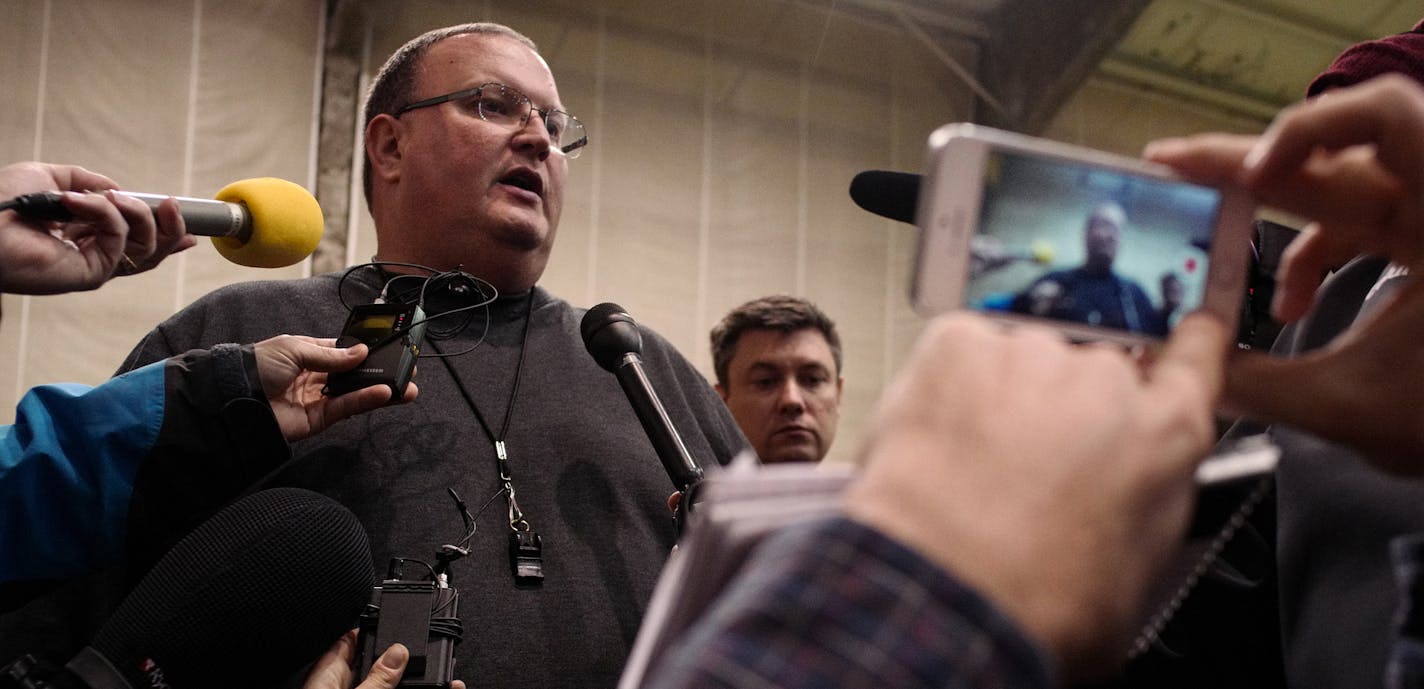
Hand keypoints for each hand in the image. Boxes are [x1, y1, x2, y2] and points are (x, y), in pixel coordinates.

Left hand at [0, 161, 194, 293]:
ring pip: (148, 248)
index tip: (180, 211)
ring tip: (112, 197)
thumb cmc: (3, 201)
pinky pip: (120, 241)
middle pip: (153, 248)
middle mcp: (93, 253)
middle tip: (171, 203)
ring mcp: (96, 266)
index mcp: (84, 233)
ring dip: (138, 215)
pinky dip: (105, 216)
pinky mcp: (93, 274)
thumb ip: (86, 181)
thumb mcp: (50, 177)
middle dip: (171, 225)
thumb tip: (118, 189)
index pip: (134, 236)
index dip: (164, 228)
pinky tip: (77, 203)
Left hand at [252, 335, 417, 441]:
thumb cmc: (257, 365)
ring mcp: (320, 398)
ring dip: (382, 390)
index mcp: (311, 354)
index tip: (390, 348)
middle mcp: (318, 376)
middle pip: (356, 374)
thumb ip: (331, 355)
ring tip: (407, 387)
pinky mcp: (319, 419)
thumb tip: (361, 353)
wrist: (233, 396)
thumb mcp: (294, 349)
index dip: (367, 350)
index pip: (346, 351)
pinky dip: (366, 401)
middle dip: (381, 372)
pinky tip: (384, 394)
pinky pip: (347, 409)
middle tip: (407, 369)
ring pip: (357, 394)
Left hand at [302, 631, 467, 688]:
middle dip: (406, 664)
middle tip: (434, 656)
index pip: (348, 644)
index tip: (397, 623)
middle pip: (377, 670)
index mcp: (327, 680)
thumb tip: (396, 653)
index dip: (372, 631)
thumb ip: (376, 680)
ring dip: (420, 687)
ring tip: (448, 683)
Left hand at [844, 312, 1230, 678]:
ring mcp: (1031, 355)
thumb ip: (1155, 498)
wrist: (950, 591)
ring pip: (1020, 365)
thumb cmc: (1040, 601)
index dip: (1187, 345)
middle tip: (1025, 473)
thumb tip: (1139, 485)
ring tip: (974, 471)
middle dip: (1061, 413)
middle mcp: (1105, 379)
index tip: (1187, 331)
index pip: (1195, 359)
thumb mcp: (1143, 570)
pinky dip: (947, 388)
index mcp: (1166, 432)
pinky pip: (960, 353)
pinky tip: (942, 443)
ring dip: (1000, 403)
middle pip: (1089, 374)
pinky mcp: (961, 346)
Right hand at [1145, 74, 1423, 464]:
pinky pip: (1359, 228)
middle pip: (1336, 154)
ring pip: (1341, 190)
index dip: (1308, 128)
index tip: (1246, 171)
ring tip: (1218, 250)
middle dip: (1247, 167)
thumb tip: (1177, 368)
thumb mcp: (1347, 406)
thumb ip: (1254, 385)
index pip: (1385, 117)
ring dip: (1276, 223)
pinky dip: (1311, 258)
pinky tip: (1288, 306)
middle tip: (1173, 172)